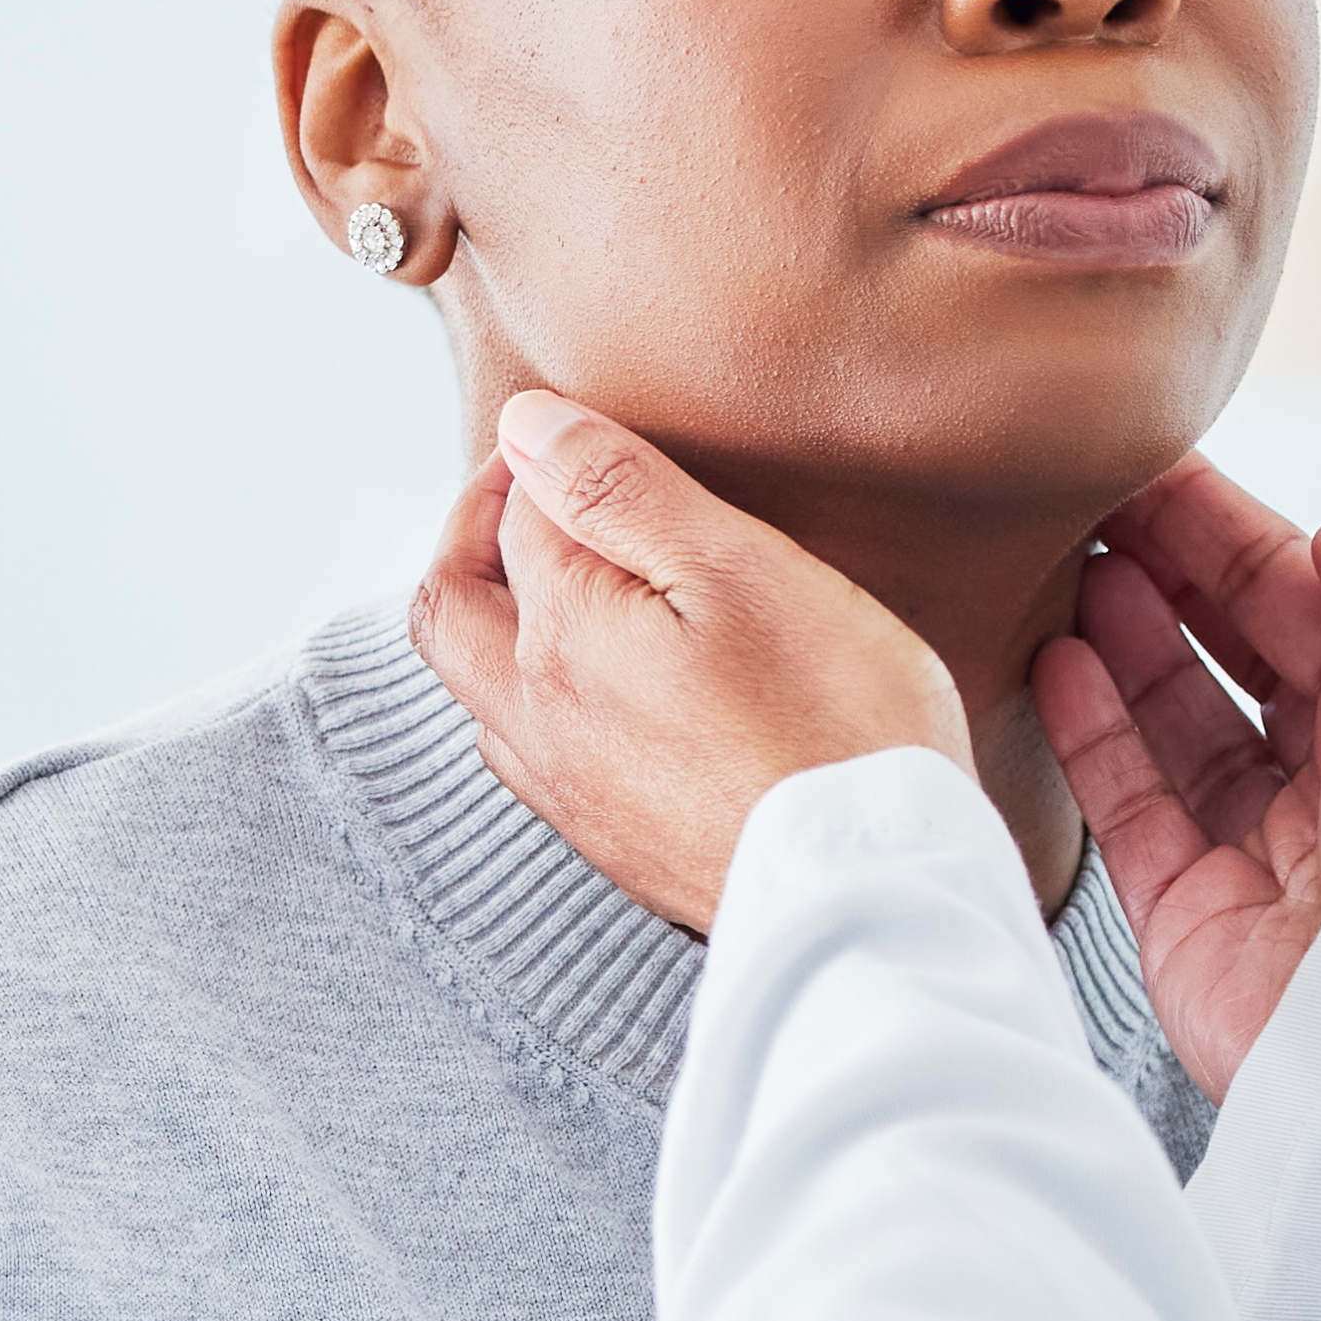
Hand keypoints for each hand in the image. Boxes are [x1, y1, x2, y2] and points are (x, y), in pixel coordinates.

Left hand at [407, 392, 971, 932]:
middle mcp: (535, 719)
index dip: (546, 458)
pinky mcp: (611, 846)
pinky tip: (602, 691)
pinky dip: (539, 697)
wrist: (871, 896)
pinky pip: (532, 756)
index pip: (519, 516)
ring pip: (480, 692)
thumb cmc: (831, 724)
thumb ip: (621, 491)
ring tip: (567, 582)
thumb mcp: (738, 569)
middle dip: (475, 535)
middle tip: (535, 494)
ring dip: (499, 622)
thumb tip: (526, 424)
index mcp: (556, 638)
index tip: (589, 432)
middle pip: (449, 609)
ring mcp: (567, 793)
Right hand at [1036, 463, 1320, 1097]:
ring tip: (1069, 568)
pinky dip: (1090, 731)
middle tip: (1094, 505)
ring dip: (1126, 640)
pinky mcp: (1192, 917)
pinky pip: (1129, 806)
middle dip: (1174, 575)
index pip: (1318, 608)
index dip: (1239, 537)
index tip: (1160, 471)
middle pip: (1244, 655)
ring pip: (1181, 723)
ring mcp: (1264, 853)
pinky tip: (1057, 660)